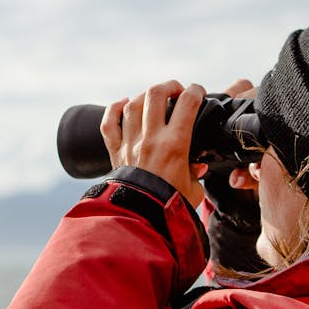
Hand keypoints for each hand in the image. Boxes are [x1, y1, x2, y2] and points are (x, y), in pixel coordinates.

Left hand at [100, 80, 207, 206]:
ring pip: (133, 104)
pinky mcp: (115, 153)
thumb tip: (198, 166)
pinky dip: (115, 109)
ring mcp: (130, 144)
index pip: (188, 104)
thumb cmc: (169, 207)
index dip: (196, 91)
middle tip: (177, 90)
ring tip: (155, 98)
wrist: (141, 221)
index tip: (199, 92)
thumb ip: (197, 174)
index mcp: (175, 145)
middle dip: (169, 86)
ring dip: (146, 96)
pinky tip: (124, 104)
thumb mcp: (194, 190)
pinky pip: (109, 123)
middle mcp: (150, 139)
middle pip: (156, 94)